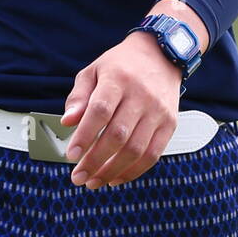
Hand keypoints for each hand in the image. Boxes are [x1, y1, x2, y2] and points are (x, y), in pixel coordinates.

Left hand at [60, 32, 183, 189]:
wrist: (161, 55)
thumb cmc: (121, 66)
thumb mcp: (94, 71)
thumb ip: (79, 96)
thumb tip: (67, 122)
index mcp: (118, 79)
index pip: (100, 111)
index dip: (85, 136)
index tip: (71, 155)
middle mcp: (141, 95)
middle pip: (118, 135)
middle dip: (95, 161)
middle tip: (78, 177)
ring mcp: (158, 111)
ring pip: (136, 150)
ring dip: (112, 171)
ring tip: (93, 181)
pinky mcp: (170, 124)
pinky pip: (153, 155)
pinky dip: (133, 171)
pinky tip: (115, 178)